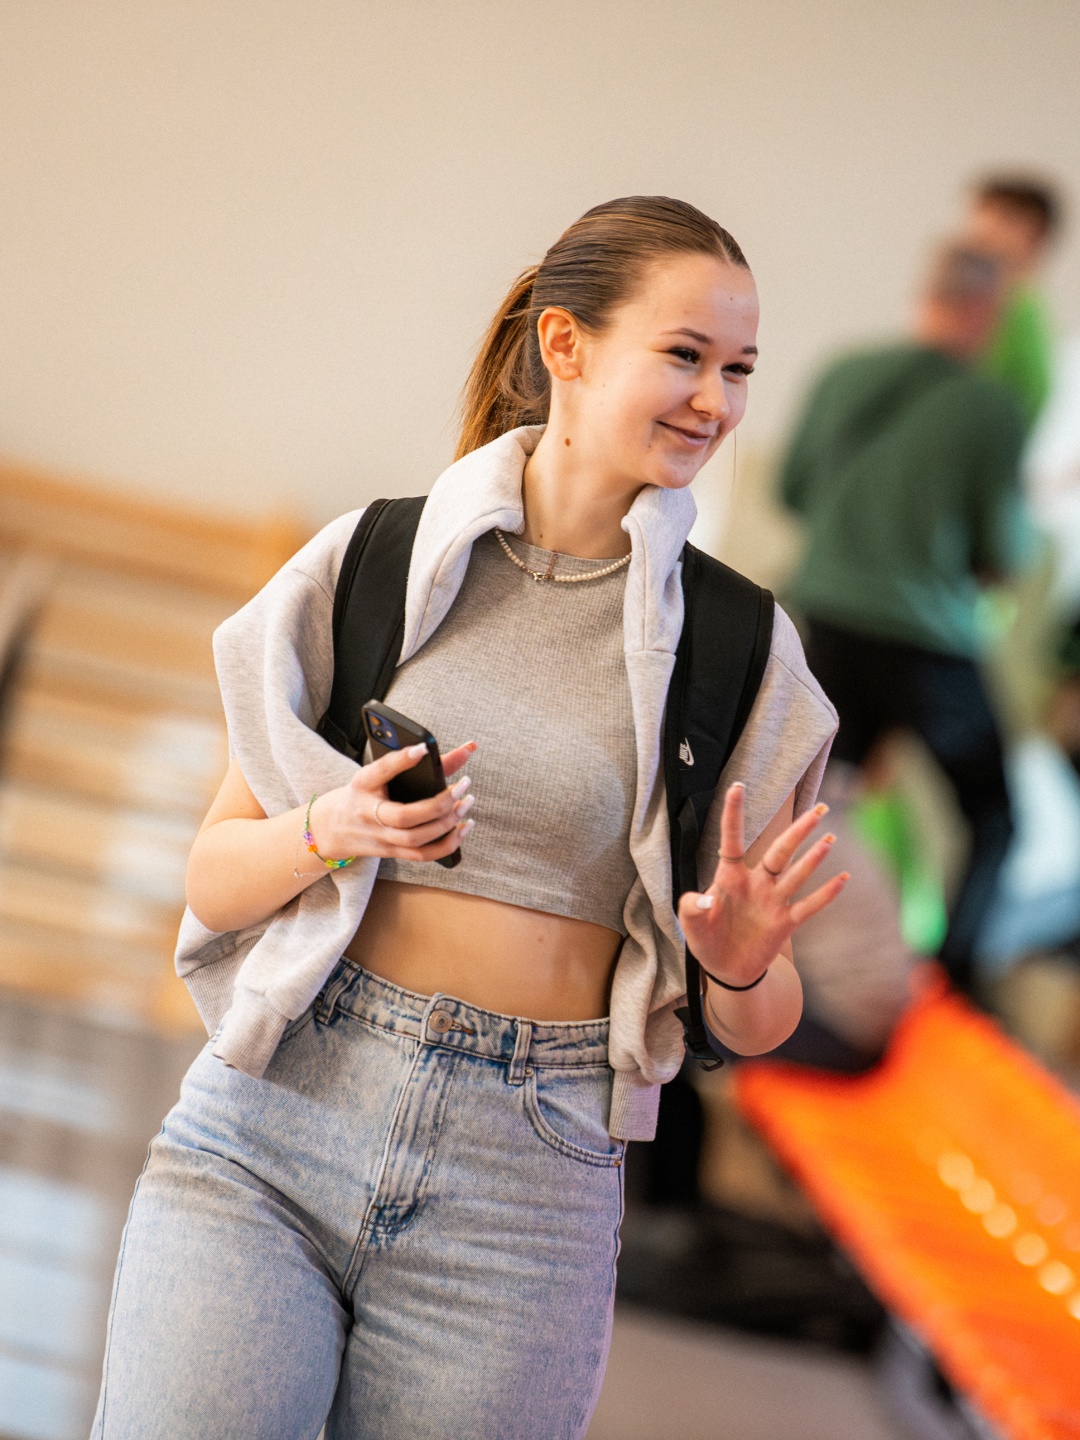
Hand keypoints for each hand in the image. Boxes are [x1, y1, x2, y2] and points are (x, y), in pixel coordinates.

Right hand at [309, 741, 476, 863]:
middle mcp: (369, 814)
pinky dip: (448, 844)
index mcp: (363, 785)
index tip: (423, 748)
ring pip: (416, 839)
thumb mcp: (378, 774)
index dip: (401, 760)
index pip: (380, 771)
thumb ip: (417, 762)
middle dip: (439, 803)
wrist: (333, 827)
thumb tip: (466, 750)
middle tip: (463, 785)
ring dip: (447, 823)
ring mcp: (380, 837)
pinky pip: (422, 855)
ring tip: (466, 803)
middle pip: (404, 816)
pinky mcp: (391, 852)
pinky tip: (463, 827)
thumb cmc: (364, 794)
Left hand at [678, 782, 847, 986]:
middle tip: (819, 808)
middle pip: (780, 851)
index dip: (734, 815)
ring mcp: (773, 901)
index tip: (737, 787)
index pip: (733, 840)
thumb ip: (692, 908)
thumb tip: (705, 898)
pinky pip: (808, 906)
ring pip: (796, 873)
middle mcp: (756, 883)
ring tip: (829, 837)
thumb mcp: (691, 925)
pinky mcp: (785, 922)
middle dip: (799, 831)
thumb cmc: (706, 940)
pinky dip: (826, 894)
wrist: (726, 969)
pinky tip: (843, 878)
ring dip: (813, 857)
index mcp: (729, 877)